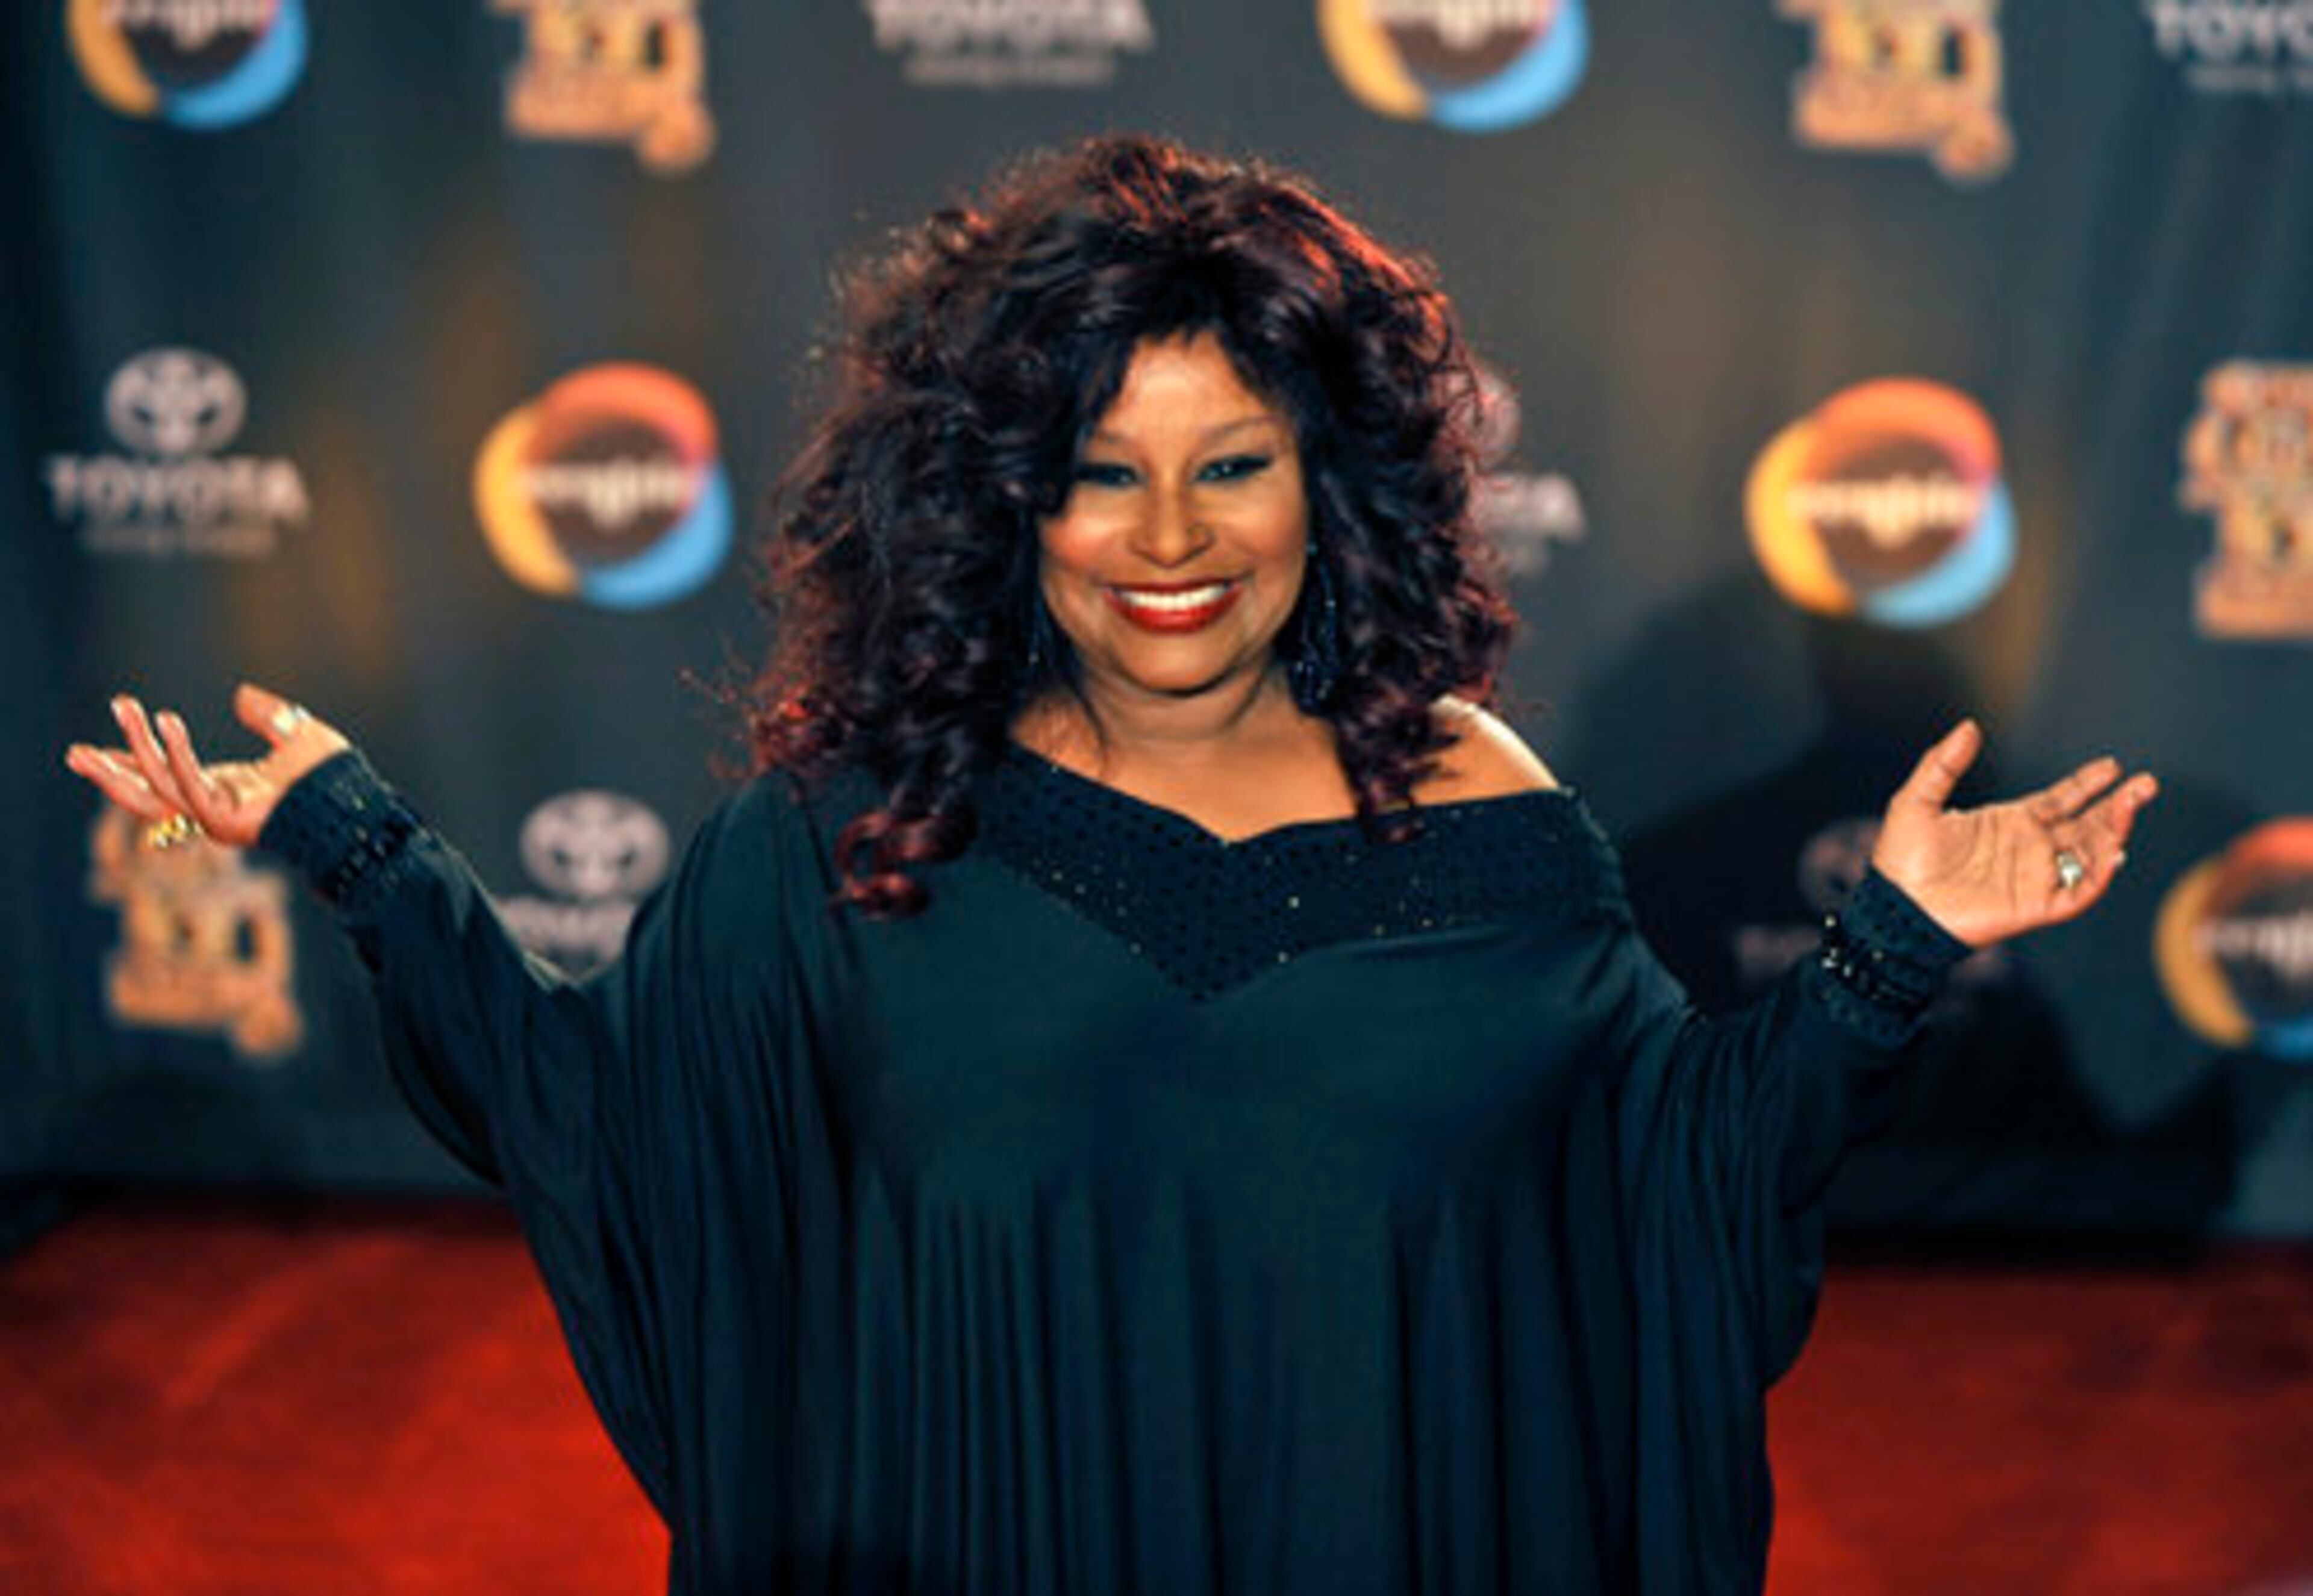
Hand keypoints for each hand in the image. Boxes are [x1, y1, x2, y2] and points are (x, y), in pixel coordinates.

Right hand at [64, 684, 349, 850]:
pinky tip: (166, 722)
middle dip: (110, 769)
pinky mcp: (227, 821)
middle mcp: (213, 807)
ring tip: (124, 706)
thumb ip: (266, 714)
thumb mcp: (294, 732)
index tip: (94, 750)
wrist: (356, 805)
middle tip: (74, 748)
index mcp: (222, 790)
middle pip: (145, 794)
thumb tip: (241, 695)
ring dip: (136, 748)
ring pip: (158, 788)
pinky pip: (190, 786)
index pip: (162, 781)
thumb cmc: (332, 778)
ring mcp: (218, 818)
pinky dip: (178, 754)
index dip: (128, 766)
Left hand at [1870, 720, 2158, 947]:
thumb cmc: (1902, 860)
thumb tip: (1969, 726)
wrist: (1895, 909)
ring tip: (2132, 806)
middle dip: (2120, 805)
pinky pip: (2077, 893)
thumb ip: (1944, 764)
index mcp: (2011, 823)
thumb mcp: (1917, 801)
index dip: (2088, 783)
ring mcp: (2036, 878)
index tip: (2113, 766)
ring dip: (2115, 832)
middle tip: (2147, 784)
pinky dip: (2099, 876)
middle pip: (2087, 824)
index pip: (2062, 800)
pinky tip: (2115, 852)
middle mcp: (2030, 849)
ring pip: (2090, 855)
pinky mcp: (2034, 907)